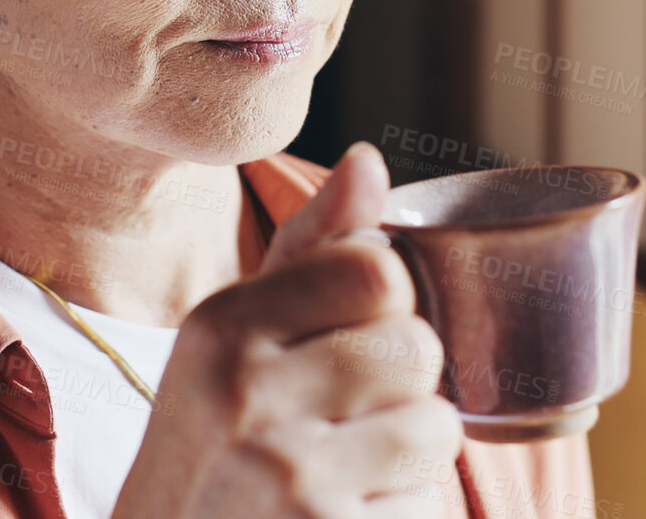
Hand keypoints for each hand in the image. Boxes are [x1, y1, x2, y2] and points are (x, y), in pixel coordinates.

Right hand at [111, 143, 462, 517]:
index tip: (348, 336)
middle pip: (415, 348)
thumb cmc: (209, 448)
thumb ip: (308, 252)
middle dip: (401, 387)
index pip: (375, 270)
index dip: (386, 304)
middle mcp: (247, 394)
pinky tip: (340, 516)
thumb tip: (368, 161)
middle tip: (340, 419)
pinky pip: (424, 506)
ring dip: (409, 455)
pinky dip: (398, 514)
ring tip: (345, 471)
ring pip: (435, 429)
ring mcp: (288, 477)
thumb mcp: (230, 342)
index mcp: (222, 326)